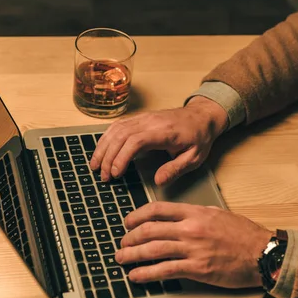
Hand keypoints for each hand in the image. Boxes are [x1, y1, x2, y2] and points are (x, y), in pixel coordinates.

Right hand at [90, 96, 227, 185]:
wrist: (202, 116)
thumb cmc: (198, 137)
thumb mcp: (194, 157)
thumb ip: (176, 169)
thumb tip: (158, 181)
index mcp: (164, 132)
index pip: (135, 141)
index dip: (122, 157)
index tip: (115, 174)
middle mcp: (150, 122)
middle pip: (121, 136)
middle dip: (108, 157)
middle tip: (103, 176)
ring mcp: (143, 118)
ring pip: (116, 129)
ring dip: (103, 147)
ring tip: (95, 165)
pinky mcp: (140, 118)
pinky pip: (118, 125)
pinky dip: (106, 138)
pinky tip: (101, 150)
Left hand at [115, 202, 273, 288]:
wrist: (263, 253)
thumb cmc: (245, 235)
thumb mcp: (219, 214)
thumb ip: (197, 214)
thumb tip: (178, 217)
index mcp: (195, 212)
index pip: (158, 209)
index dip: (137, 216)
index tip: (127, 222)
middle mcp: (191, 228)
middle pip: (150, 230)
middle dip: (130, 237)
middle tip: (121, 244)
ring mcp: (193, 249)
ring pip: (153, 250)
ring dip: (132, 255)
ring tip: (121, 259)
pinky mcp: (197, 269)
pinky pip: (165, 270)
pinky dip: (146, 273)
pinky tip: (136, 276)